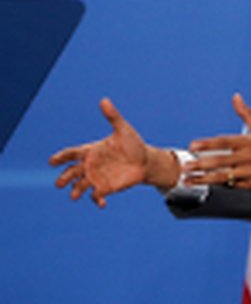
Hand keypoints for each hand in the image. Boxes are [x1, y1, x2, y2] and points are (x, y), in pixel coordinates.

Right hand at [49, 98, 177, 207]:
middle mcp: (90, 165)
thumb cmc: (133, 144)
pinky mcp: (106, 188)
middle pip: (72, 172)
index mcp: (91, 150)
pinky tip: (101, 204)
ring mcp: (97, 177)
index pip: (71, 154)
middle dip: (64, 178)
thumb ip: (112, 117)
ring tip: (74, 196)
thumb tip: (104, 100)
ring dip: (76, 191)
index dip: (61, 157)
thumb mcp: (123, 129)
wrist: (145, 161)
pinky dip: (97, 200)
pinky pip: (96, 196)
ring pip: (80, 186)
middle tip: (58, 184)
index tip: (52, 162)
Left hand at [184, 94, 250, 189]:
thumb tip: (235, 97)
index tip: (193, 146)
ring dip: (205, 179)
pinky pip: (235, 186)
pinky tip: (207, 185)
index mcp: (250, 142)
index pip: (224, 142)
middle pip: (221, 161)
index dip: (207, 144)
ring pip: (225, 176)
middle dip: (201, 164)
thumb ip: (245, 114)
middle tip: (185, 167)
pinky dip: (222, 185)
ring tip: (189, 180)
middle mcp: (249, 157)